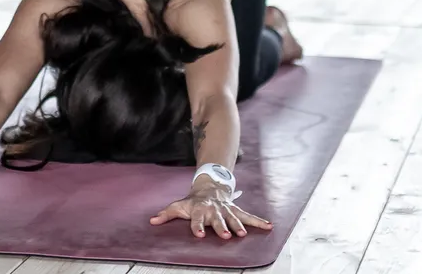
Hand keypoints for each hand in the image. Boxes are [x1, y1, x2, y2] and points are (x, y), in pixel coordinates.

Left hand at [149, 180, 271, 239]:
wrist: (210, 186)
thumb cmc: (193, 201)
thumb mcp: (179, 205)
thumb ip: (166, 214)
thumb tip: (152, 221)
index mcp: (200, 209)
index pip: (197, 220)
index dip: (197, 227)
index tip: (199, 235)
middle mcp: (214, 210)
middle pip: (218, 219)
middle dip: (222, 227)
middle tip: (225, 235)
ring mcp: (227, 210)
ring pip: (234, 218)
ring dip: (239, 226)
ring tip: (243, 234)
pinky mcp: (237, 210)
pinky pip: (249, 216)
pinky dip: (259, 221)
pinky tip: (269, 226)